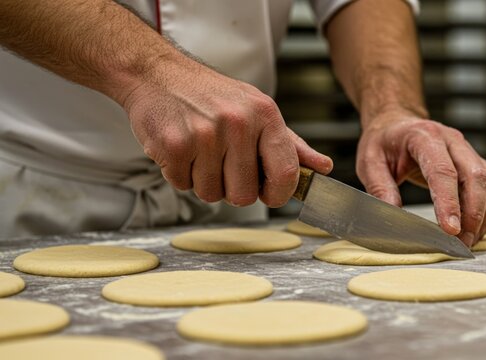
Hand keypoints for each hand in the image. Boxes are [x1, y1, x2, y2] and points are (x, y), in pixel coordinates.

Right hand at [121, 56, 332, 206]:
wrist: (158, 74)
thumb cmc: (212, 96)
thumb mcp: (257, 110)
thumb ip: (291, 144)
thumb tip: (322, 168)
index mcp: (265, 114)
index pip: (287, 173)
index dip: (278, 194)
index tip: (268, 193)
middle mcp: (238, 123)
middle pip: (245, 195)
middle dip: (232, 188)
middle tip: (221, 162)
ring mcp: (204, 135)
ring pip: (212, 194)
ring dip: (204, 181)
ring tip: (199, 151)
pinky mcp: (174, 145)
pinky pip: (183, 186)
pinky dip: (180, 174)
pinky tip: (181, 149)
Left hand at [356, 110, 485, 246]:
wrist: (397, 124)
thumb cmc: (384, 142)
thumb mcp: (370, 162)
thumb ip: (380, 188)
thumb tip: (393, 216)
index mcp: (424, 137)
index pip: (443, 171)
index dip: (449, 202)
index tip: (450, 230)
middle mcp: (452, 141)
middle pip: (475, 177)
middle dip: (473, 214)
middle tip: (461, 243)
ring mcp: (467, 150)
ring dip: (484, 215)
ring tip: (469, 241)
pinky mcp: (475, 162)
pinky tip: (476, 229)